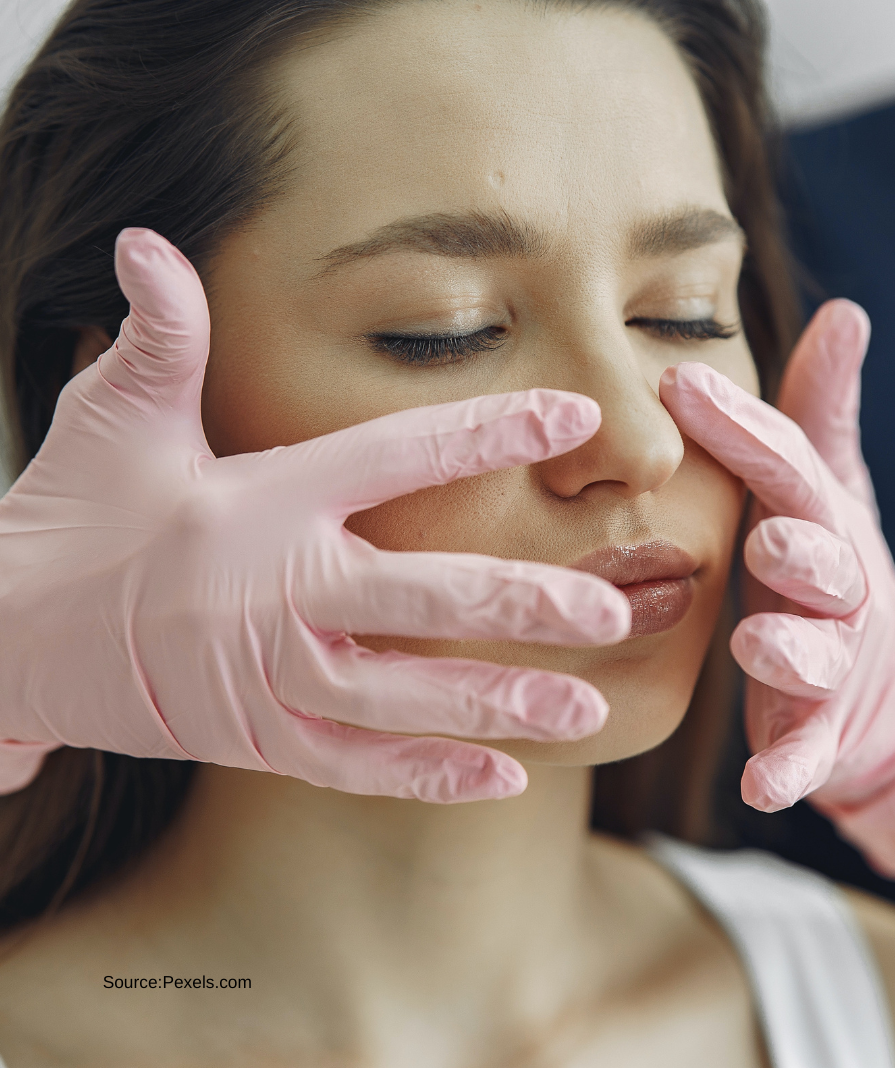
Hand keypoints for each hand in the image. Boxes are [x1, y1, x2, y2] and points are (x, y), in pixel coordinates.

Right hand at [0, 229, 629, 799]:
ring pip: (405, 699)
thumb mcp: (112, 419)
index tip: (573, 416)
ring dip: (499, 704)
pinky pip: (358, 765)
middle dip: (520, 604)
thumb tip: (149, 240)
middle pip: (422, 599)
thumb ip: (158, 337)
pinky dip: (430, 774)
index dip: (487, 433)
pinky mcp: (262, 740)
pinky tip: (506, 776)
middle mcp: (281, 593)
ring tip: (590, 708)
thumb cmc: (74, 518)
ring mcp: (272, 679)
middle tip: (611, 608)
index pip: (396, 456)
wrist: (8, 638)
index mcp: (264, 502)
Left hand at [659, 303, 894, 877]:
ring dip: (791, 654)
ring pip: (817, 659)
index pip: (790, 472)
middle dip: (800, 551)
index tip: (678, 384)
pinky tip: (761, 791)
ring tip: (757, 646)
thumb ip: (820, 411)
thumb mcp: (828, 488)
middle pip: (824, 566)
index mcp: (822, 524)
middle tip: (765, 535)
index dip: (743, 431)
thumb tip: (846, 309)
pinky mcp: (821, 732)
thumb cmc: (826, 567)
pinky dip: (790, 771)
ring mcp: (834, 667)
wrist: (881, 684)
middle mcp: (836, 592)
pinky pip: (807, 753)